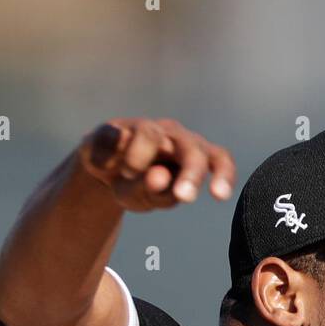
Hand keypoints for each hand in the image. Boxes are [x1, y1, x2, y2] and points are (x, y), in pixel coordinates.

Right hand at [76, 118, 236, 212]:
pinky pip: (114, 139)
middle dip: (191, 173)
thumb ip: (159, 193)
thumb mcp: (148, 198)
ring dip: (138, 161)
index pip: (218, 159)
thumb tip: (159, 177)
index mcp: (193, 155)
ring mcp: (145, 128)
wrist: (101, 170)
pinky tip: (104, 166)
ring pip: (149, 135)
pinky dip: (107, 159)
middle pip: (192, 148)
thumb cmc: (137, 185)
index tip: (219, 196)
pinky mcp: (115, 127)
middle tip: (184, 197)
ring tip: (128, 175)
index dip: (223, 174)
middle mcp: (175, 137)